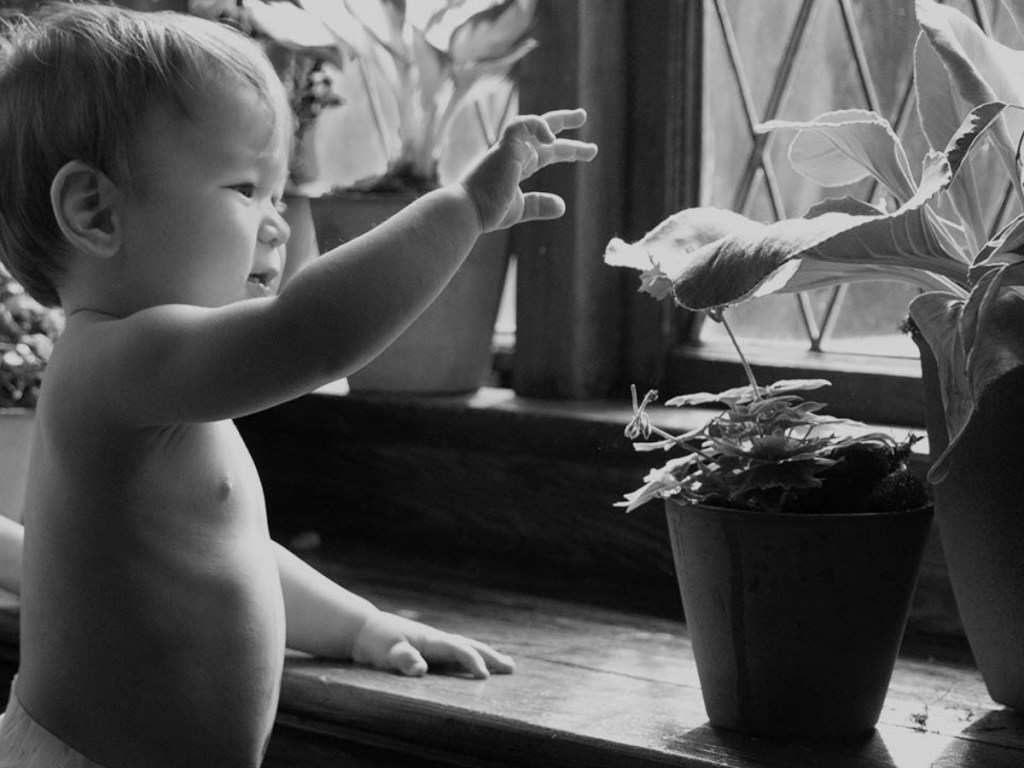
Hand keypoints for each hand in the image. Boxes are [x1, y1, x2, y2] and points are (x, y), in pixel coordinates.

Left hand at [351, 611, 515, 678]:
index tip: (485, 677)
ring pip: (465, 648)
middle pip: (469, 645)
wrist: (363, 628)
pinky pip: (456, 654)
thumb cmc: (375, 640)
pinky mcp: (428, 650)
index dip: (472, 662)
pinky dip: (470, 658)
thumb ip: (403, 659)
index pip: (458, 649)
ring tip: (504, 665)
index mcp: (431, 639)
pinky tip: (473, 665)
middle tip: (512, 667)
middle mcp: (436, 640)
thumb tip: (420, 669)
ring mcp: (433, 644)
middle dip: (490, 656)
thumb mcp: (386, 651)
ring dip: (484, 656)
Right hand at [461, 108, 598, 231]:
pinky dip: (540, 126)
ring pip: (536, 123)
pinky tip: (551, 139)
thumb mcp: (520, 208)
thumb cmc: (488, 211)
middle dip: (564, 123)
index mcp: (517, 166)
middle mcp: (514, 154)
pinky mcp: (507, 146)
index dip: (566, 150)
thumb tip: (562, 206)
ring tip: (582, 117)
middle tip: (583, 116)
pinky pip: (525, 123)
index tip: (585, 153)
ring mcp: (510, 148)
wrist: (470, 211)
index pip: (545, 152)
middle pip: (543, 132)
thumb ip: (539, 204)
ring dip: (560, 119)